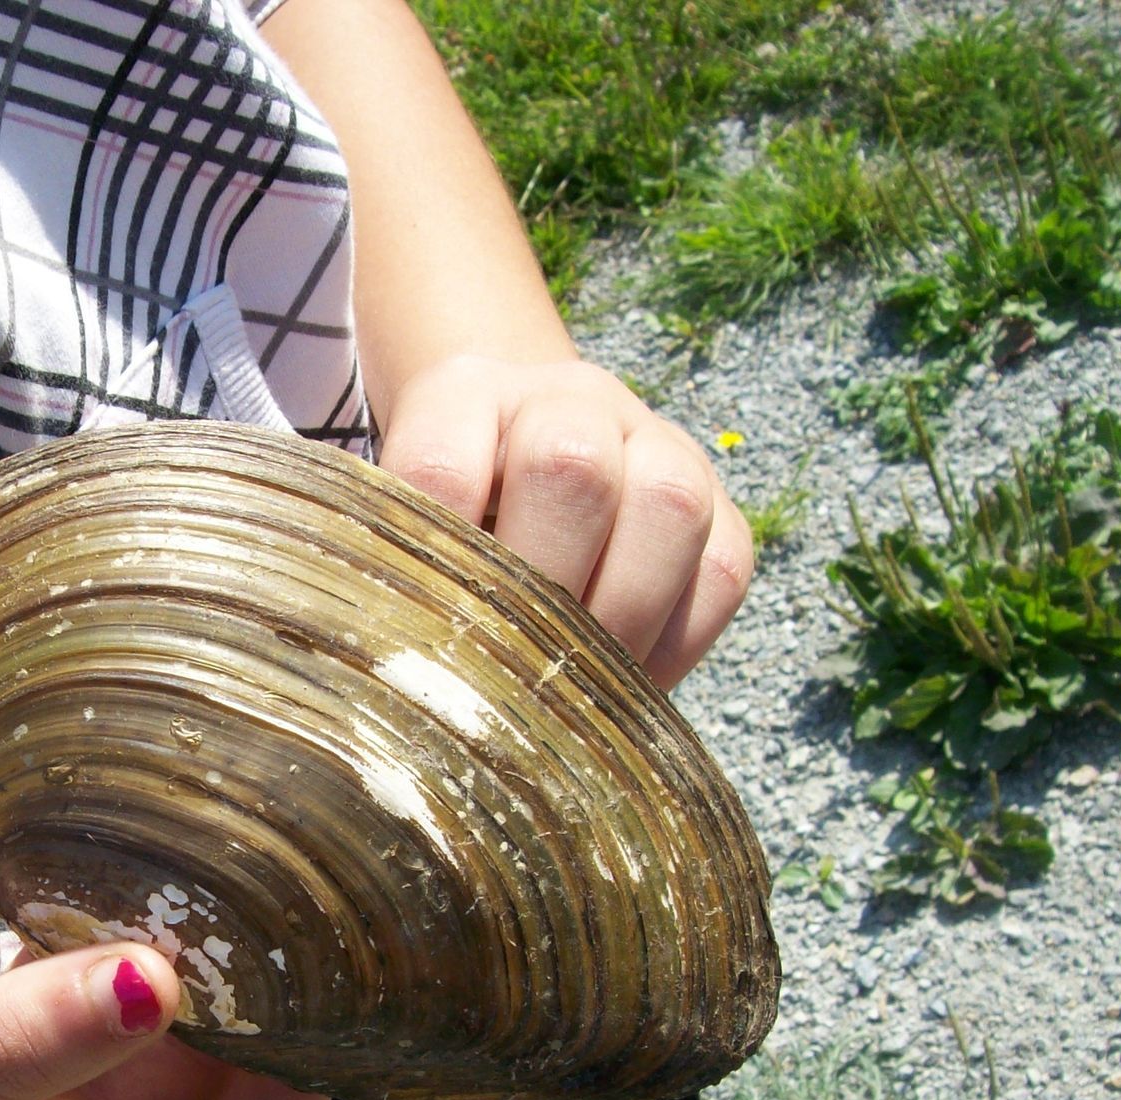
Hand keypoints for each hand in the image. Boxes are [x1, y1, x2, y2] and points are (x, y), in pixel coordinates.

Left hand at [376, 355, 753, 690]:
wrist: (520, 447)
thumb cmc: (448, 508)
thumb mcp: (403, 520)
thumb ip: (400, 573)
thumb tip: (401, 676)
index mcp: (465, 393)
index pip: (441, 467)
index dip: (433, 560)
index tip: (421, 635)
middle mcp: (568, 400)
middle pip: (571, 468)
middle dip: (539, 588)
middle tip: (510, 666)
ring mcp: (656, 442)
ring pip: (668, 507)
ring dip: (619, 615)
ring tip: (577, 684)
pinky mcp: (718, 506)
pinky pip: (720, 569)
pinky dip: (674, 644)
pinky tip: (624, 684)